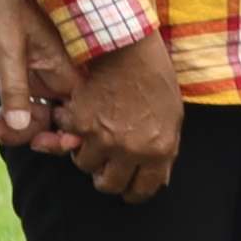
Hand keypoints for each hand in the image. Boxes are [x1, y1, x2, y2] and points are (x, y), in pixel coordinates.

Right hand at [59, 25, 187, 201]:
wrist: (130, 47)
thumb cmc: (156, 79)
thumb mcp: (173, 117)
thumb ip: (165, 150)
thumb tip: (161, 178)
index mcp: (158, 150)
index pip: (141, 191)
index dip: (132, 193)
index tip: (128, 190)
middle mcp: (129, 149)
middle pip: (108, 185)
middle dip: (107, 178)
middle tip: (106, 166)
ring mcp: (102, 137)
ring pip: (85, 165)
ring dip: (88, 154)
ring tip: (95, 136)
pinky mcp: (79, 122)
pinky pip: (67, 139)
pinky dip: (70, 130)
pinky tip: (80, 117)